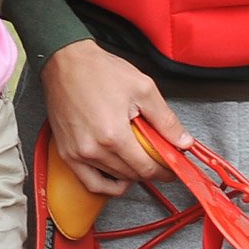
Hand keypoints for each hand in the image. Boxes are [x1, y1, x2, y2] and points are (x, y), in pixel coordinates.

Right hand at [41, 43, 191, 195]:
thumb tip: (183, 141)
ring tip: (140, 162)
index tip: (172, 170)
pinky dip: (107, 185)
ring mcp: (77, 153)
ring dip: (131, 175)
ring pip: (113, 179)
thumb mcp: (142, 89)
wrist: (65, 62)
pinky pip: (90, 182)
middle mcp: (93, 149)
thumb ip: (165, 119)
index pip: (146, 168)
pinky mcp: (66, 153)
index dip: (164, 172)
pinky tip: (119, 178)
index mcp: (113, 135)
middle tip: (160, 161)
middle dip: (150, 171)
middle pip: (131, 175)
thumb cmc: (99, 71)